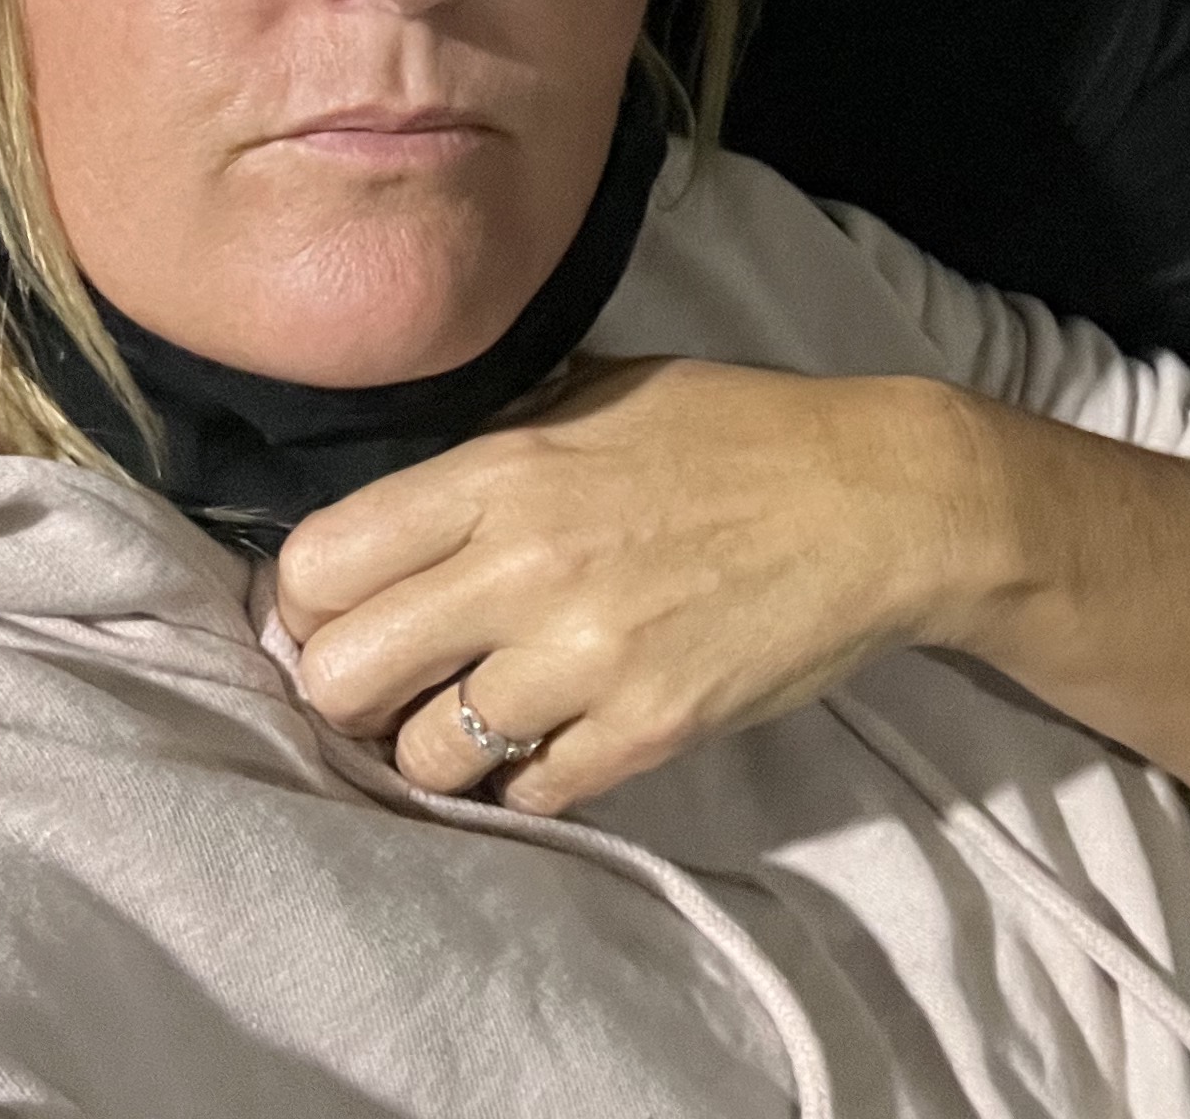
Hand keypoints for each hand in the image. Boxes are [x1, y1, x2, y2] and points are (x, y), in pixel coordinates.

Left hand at [275, 358, 989, 810]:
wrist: (879, 501)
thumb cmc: (741, 433)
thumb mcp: (605, 392)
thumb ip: (500, 441)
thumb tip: (405, 499)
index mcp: (505, 469)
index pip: (321, 561)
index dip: (309, 598)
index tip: (337, 606)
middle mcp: (524, 567)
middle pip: (340, 674)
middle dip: (347, 686)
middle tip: (388, 678)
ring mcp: (584, 660)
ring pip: (421, 757)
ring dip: (433, 746)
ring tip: (471, 717)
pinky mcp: (643, 732)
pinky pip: (526, 796)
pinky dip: (523, 780)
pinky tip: (550, 737)